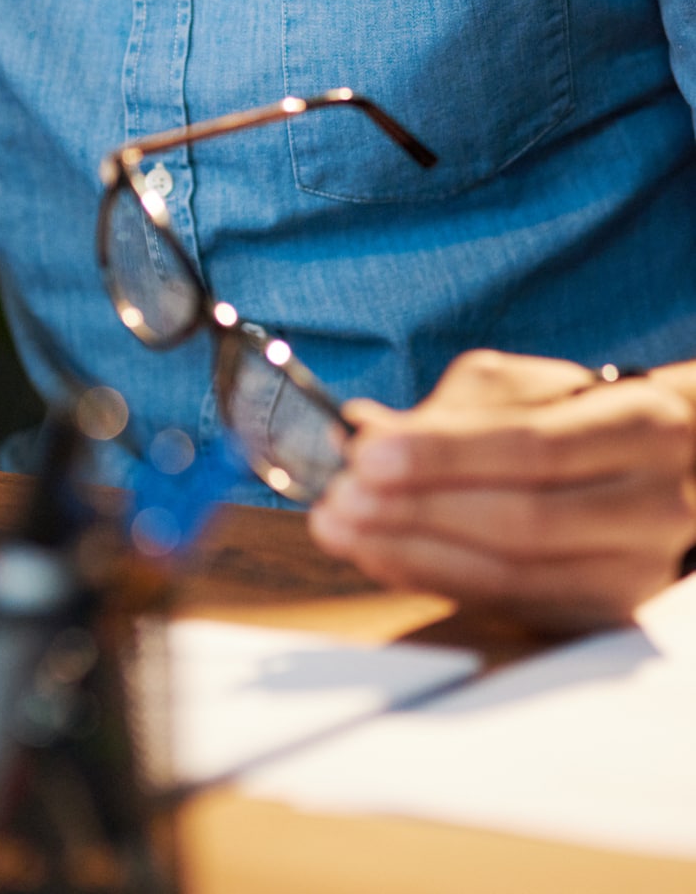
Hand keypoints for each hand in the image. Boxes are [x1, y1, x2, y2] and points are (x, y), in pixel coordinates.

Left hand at [308, 349, 695, 632]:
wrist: (663, 471)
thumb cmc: (576, 417)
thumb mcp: (522, 390)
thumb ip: (448, 411)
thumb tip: (363, 432)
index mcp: (637, 427)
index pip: (532, 446)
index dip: (444, 456)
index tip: (366, 455)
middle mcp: (649, 505)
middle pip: (523, 521)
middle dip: (418, 511)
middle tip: (341, 500)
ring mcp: (632, 570)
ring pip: (514, 576)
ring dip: (413, 554)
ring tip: (344, 530)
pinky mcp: (603, 614)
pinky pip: (509, 607)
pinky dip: (436, 581)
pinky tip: (382, 557)